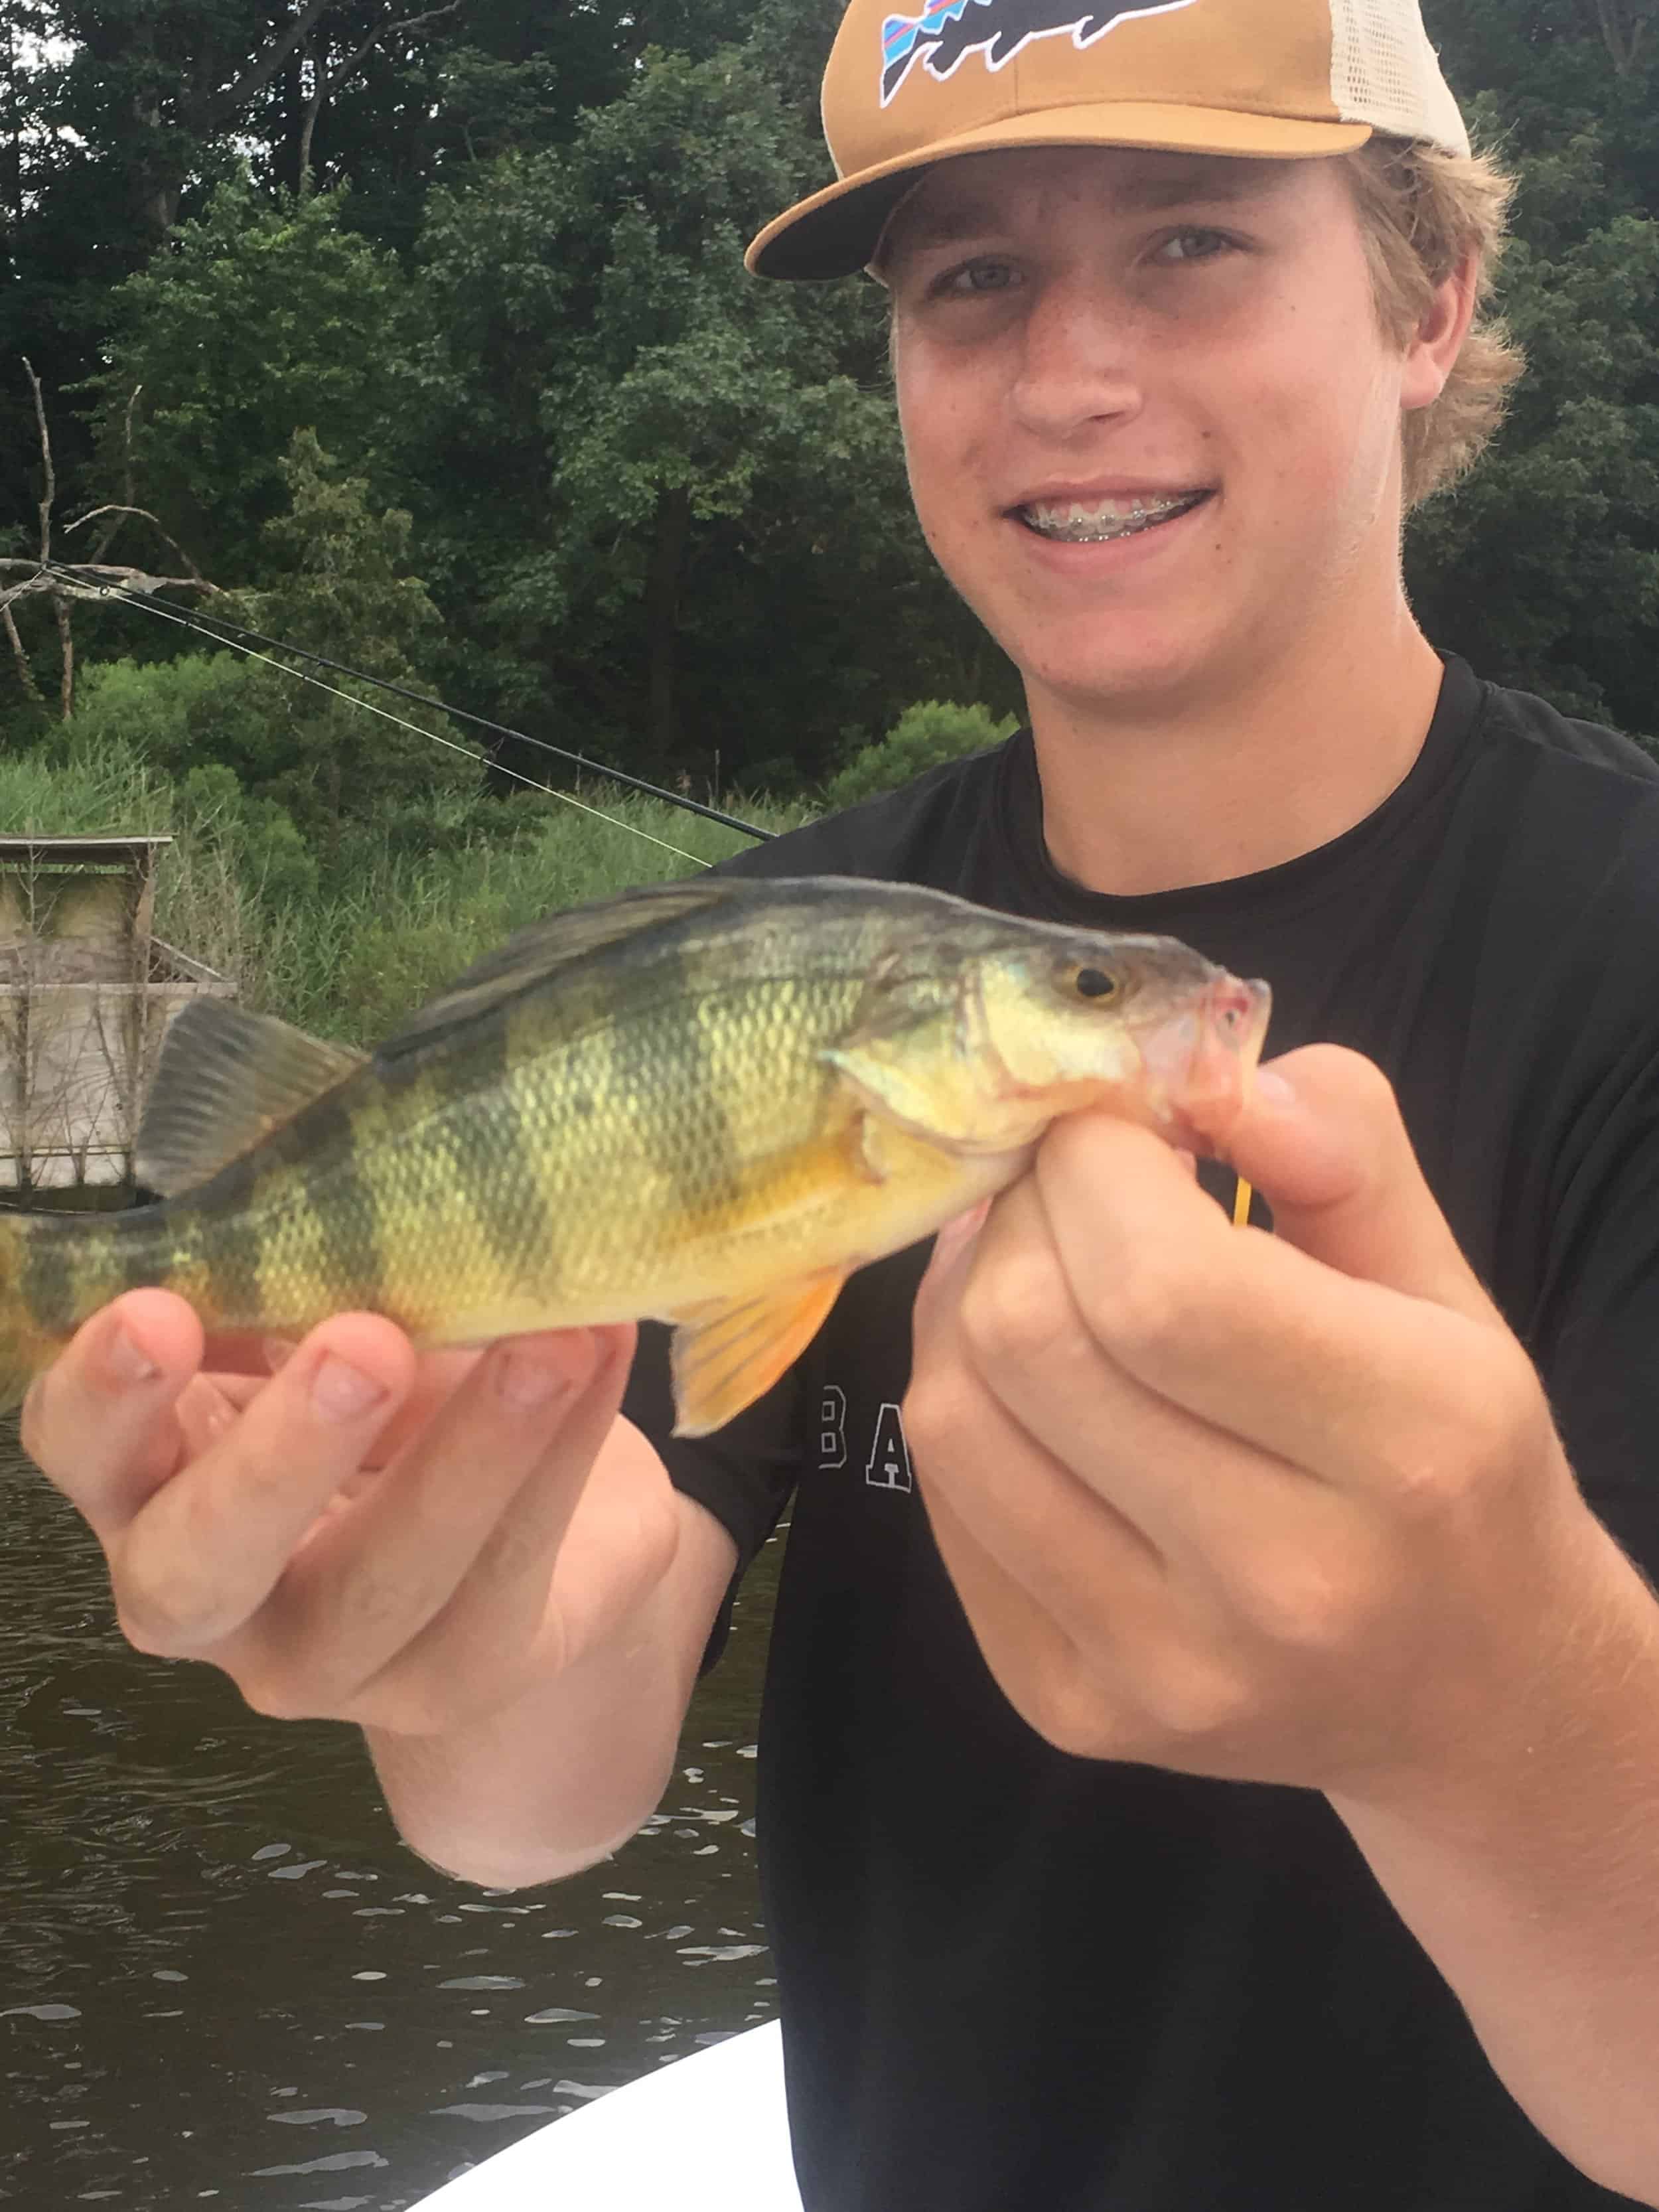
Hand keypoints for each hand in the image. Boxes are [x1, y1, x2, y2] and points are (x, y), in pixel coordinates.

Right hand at [20, 1294, 659, 1736]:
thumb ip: (322, 1288)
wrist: (512, 1513)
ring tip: (550, 1343)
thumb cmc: (382, 1396)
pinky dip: (568, 1450)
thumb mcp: (336, 1329)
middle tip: (364, 1343)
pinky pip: (510, 1572)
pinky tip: (602, 1350)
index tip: (157, 1310)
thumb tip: (383, 1192)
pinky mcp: (452, 1676)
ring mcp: (328, 1659)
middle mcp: (209, 1594)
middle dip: (276, 1458)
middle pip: (195, 1565)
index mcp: (147, 1479)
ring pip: (381, 1586)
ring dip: (472, 1455)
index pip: (78, 1450)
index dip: (104, 1395)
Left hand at [905, 1046, 1613, 1801]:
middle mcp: (1284, 1583)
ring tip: (1033, 1266)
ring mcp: (1160, 1668)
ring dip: (966, 1301)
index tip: (1116, 1129)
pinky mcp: (1066, 1708)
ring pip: (953, 1416)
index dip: (1095, 1164)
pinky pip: (941, 1503)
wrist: (1470, 1696)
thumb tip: (1198, 1068)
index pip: (1160, 1279)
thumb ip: (1340, 1144)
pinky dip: (962, 1401)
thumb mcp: (1446, 1283)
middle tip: (1066, 1192)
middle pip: (1030, 1339)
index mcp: (1409, 1448)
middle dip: (1022, 1215)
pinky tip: (1025, 1378)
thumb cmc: (1452, 1461)